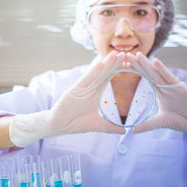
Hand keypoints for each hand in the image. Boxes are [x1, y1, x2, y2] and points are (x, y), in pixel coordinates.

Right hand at [10, 51, 125, 146]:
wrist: (57, 125)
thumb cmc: (75, 123)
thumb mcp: (96, 125)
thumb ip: (110, 127)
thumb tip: (124, 132)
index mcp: (95, 94)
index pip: (109, 79)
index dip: (118, 71)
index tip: (129, 64)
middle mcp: (89, 88)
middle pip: (104, 73)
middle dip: (114, 64)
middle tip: (125, 54)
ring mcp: (82, 88)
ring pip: (97, 74)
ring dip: (106, 63)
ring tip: (115, 54)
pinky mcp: (74, 90)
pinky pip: (86, 79)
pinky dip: (93, 71)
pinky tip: (100, 62)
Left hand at [126, 52, 186, 139]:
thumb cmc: (182, 120)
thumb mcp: (161, 122)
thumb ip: (147, 125)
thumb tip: (133, 132)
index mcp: (160, 91)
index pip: (145, 78)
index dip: (136, 71)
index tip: (124, 64)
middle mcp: (165, 86)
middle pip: (148, 73)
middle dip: (138, 64)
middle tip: (126, 54)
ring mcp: (172, 86)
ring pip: (157, 73)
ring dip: (147, 64)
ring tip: (137, 55)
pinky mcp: (180, 87)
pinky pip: (170, 77)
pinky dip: (163, 70)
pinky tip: (156, 62)